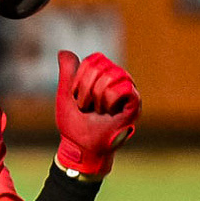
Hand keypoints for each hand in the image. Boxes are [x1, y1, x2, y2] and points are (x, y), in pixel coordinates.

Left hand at [55, 51, 140, 177]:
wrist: (81, 148)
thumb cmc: (74, 124)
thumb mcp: (65, 94)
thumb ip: (67, 72)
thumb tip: (64, 52)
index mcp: (103, 76)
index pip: (95, 59)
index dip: (80, 76)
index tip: (75, 96)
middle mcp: (118, 80)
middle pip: (102, 65)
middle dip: (86, 87)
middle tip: (85, 106)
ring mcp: (128, 92)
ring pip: (114, 74)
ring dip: (97, 94)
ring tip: (97, 109)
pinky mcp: (135, 105)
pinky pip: (125, 88)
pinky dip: (109, 99)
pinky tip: (107, 111)